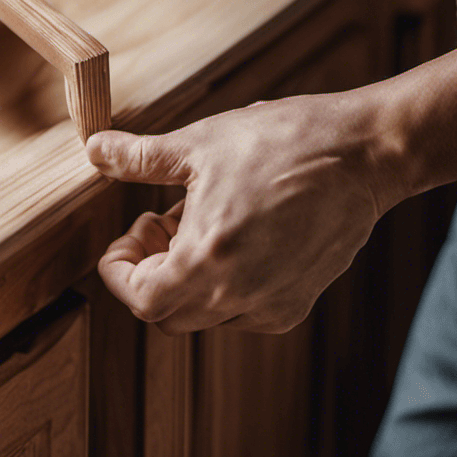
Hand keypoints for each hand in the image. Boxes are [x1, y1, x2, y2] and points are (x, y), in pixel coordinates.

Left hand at [86, 91, 397, 333]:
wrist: (363, 153)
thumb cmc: (282, 142)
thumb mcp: (198, 144)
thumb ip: (138, 158)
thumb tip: (93, 150)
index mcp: (209, 260)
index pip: (141, 301)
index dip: (119, 272)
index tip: (124, 238)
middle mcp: (241, 296)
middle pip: (166, 314)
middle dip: (147, 271)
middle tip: (155, 222)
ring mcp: (273, 304)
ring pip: (201, 315)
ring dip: (181, 277)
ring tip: (193, 220)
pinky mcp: (297, 301)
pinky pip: (238, 311)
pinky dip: (218, 284)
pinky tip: (228, 234)